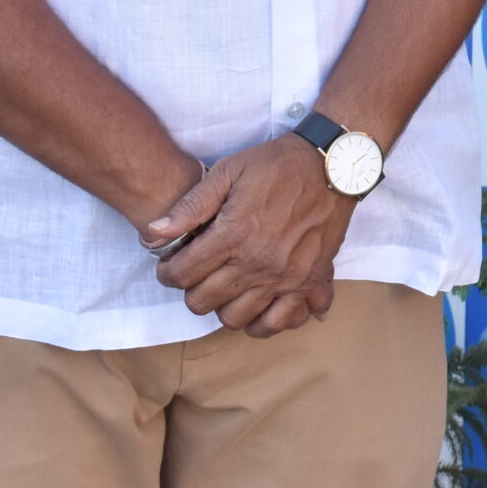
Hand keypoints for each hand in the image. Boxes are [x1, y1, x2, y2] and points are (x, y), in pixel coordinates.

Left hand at [141, 134, 354, 337]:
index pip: (182, 275)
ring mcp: (285, 276)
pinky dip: (266, 322)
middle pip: (203, 302)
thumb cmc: (278, 165)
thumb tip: (153, 234)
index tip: (170, 265)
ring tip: (226, 288)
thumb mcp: (229, 171)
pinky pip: (282, 321)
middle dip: (191, 290)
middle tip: (198, 274)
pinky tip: (259, 307)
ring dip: (223, 307)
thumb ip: (190, 205)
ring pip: (237, 319)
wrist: (333, 166)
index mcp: (234, 234)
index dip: (167, 272)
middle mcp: (258, 262)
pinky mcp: (310, 281)